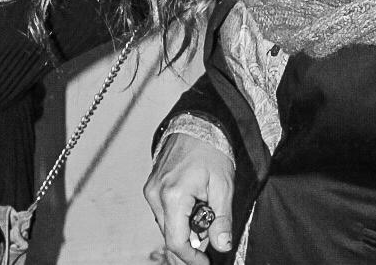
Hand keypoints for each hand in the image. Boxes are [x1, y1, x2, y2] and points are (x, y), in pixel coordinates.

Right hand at [144, 133, 235, 264]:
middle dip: (190, 243)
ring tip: (204, 216)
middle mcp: (156, 194)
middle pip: (169, 234)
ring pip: (165, 224)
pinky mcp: (152, 185)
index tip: (205, 262)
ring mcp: (152, 189)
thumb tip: (221, 245)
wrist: (197, 123)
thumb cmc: (211, 150)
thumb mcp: (223, 186)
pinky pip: (163, 211)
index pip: (176, 241)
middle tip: (210, 239)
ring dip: (184, 229)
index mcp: (173, 196)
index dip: (191, 258)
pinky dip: (177, 217)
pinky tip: (193, 208)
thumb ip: (222, 219)